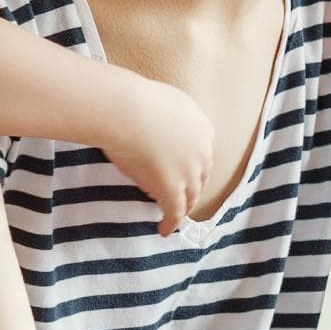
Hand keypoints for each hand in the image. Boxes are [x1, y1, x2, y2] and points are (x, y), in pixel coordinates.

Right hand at [104, 76, 216, 234]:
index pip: (201, 152)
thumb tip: (151, 119)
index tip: (184, 171)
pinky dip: (171, 222)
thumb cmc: (134, 100)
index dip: (193, 164)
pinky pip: (175, 211)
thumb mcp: (161, 100)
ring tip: (174, 214)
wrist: (128, 111)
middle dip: (192, 187)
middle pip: (200, 176)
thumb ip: (165, 115)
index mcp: (202, 128)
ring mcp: (189, 172)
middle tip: (182, 196)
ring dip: (183, 206)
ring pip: (191, 195)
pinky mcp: (172, 189)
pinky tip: (164, 229)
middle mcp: (202, 152)